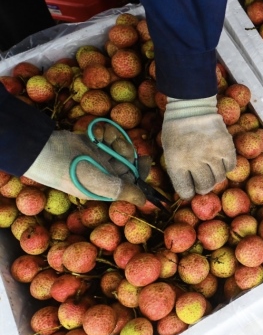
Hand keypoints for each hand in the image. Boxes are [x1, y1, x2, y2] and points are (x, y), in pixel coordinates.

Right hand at [23, 125, 150, 205]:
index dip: (141, 171)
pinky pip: (107, 137)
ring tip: (105, 137)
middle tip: (118, 145)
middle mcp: (104, 173)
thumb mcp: (99, 184)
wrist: (44, 151)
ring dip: (116, 140)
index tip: (145, 159)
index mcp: (107, 187)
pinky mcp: (92, 143)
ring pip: (119, 147)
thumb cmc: (72, 172)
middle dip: (127, 151)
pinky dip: (104, 133)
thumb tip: (144, 201)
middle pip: (128, 162)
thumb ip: (122, 190)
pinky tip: (96, 134)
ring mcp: (98, 157)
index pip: (133, 181)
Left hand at [161, 95, 235, 198]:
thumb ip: (178, 169)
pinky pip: (230, 166)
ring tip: (211, 169)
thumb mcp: (169, 151)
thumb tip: (189, 188)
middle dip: (203, 187)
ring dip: (215, 176)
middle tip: (202, 181)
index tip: (190, 190)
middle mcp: (195, 162)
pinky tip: (220, 160)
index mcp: (176, 163)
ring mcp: (212, 155)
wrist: (192, 107)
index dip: (188, 192)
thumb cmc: (175, 129)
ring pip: (219, 178)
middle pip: (205, 186)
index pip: (185, 190)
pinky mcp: (226, 148)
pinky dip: (225, 166)